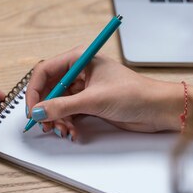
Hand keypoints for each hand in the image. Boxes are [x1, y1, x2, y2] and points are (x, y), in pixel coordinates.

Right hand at [25, 47, 192, 139]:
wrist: (159, 109)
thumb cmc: (135, 94)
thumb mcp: (94, 100)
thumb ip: (62, 106)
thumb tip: (38, 111)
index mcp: (80, 59)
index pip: (45, 71)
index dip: (35, 91)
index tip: (33, 108)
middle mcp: (79, 72)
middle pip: (49, 89)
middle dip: (46, 108)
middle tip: (45, 124)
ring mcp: (84, 88)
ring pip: (57, 104)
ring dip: (57, 119)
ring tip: (64, 130)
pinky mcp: (89, 103)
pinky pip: (68, 113)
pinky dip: (67, 123)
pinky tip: (74, 132)